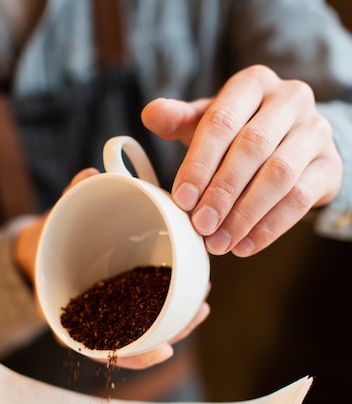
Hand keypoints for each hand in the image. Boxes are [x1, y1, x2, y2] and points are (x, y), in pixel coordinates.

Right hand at [14, 169, 209, 368]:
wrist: (45, 247)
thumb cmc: (51, 239)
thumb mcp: (55, 221)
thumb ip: (71, 199)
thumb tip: (90, 177)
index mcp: (71, 316)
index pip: (101, 349)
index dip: (134, 356)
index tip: (164, 352)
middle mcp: (93, 323)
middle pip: (133, 345)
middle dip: (168, 337)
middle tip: (197, 316)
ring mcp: (110, 315)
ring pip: (145, 332)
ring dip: (177, 325)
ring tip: (203, 307)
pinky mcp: (124, 303)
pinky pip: (149, 314)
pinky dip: (172, 311)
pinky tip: (195, 298)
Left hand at [142, 64, 342, 256]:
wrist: (295, 143)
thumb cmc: (244, 130)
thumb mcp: (211, 121)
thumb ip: (181, 120)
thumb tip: (150, 114)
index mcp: (254, 83)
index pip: (222, 121)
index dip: (200, 163)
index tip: (182, 198)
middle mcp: (290, 99)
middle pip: (253, 147)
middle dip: (222, 192)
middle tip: (201, 225)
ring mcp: (315, 132)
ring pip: (279, 175)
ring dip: (245, 214)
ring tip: (220, 242)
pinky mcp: (329, 166)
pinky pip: (300, 199)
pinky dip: (269, 227)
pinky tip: (245, 245)